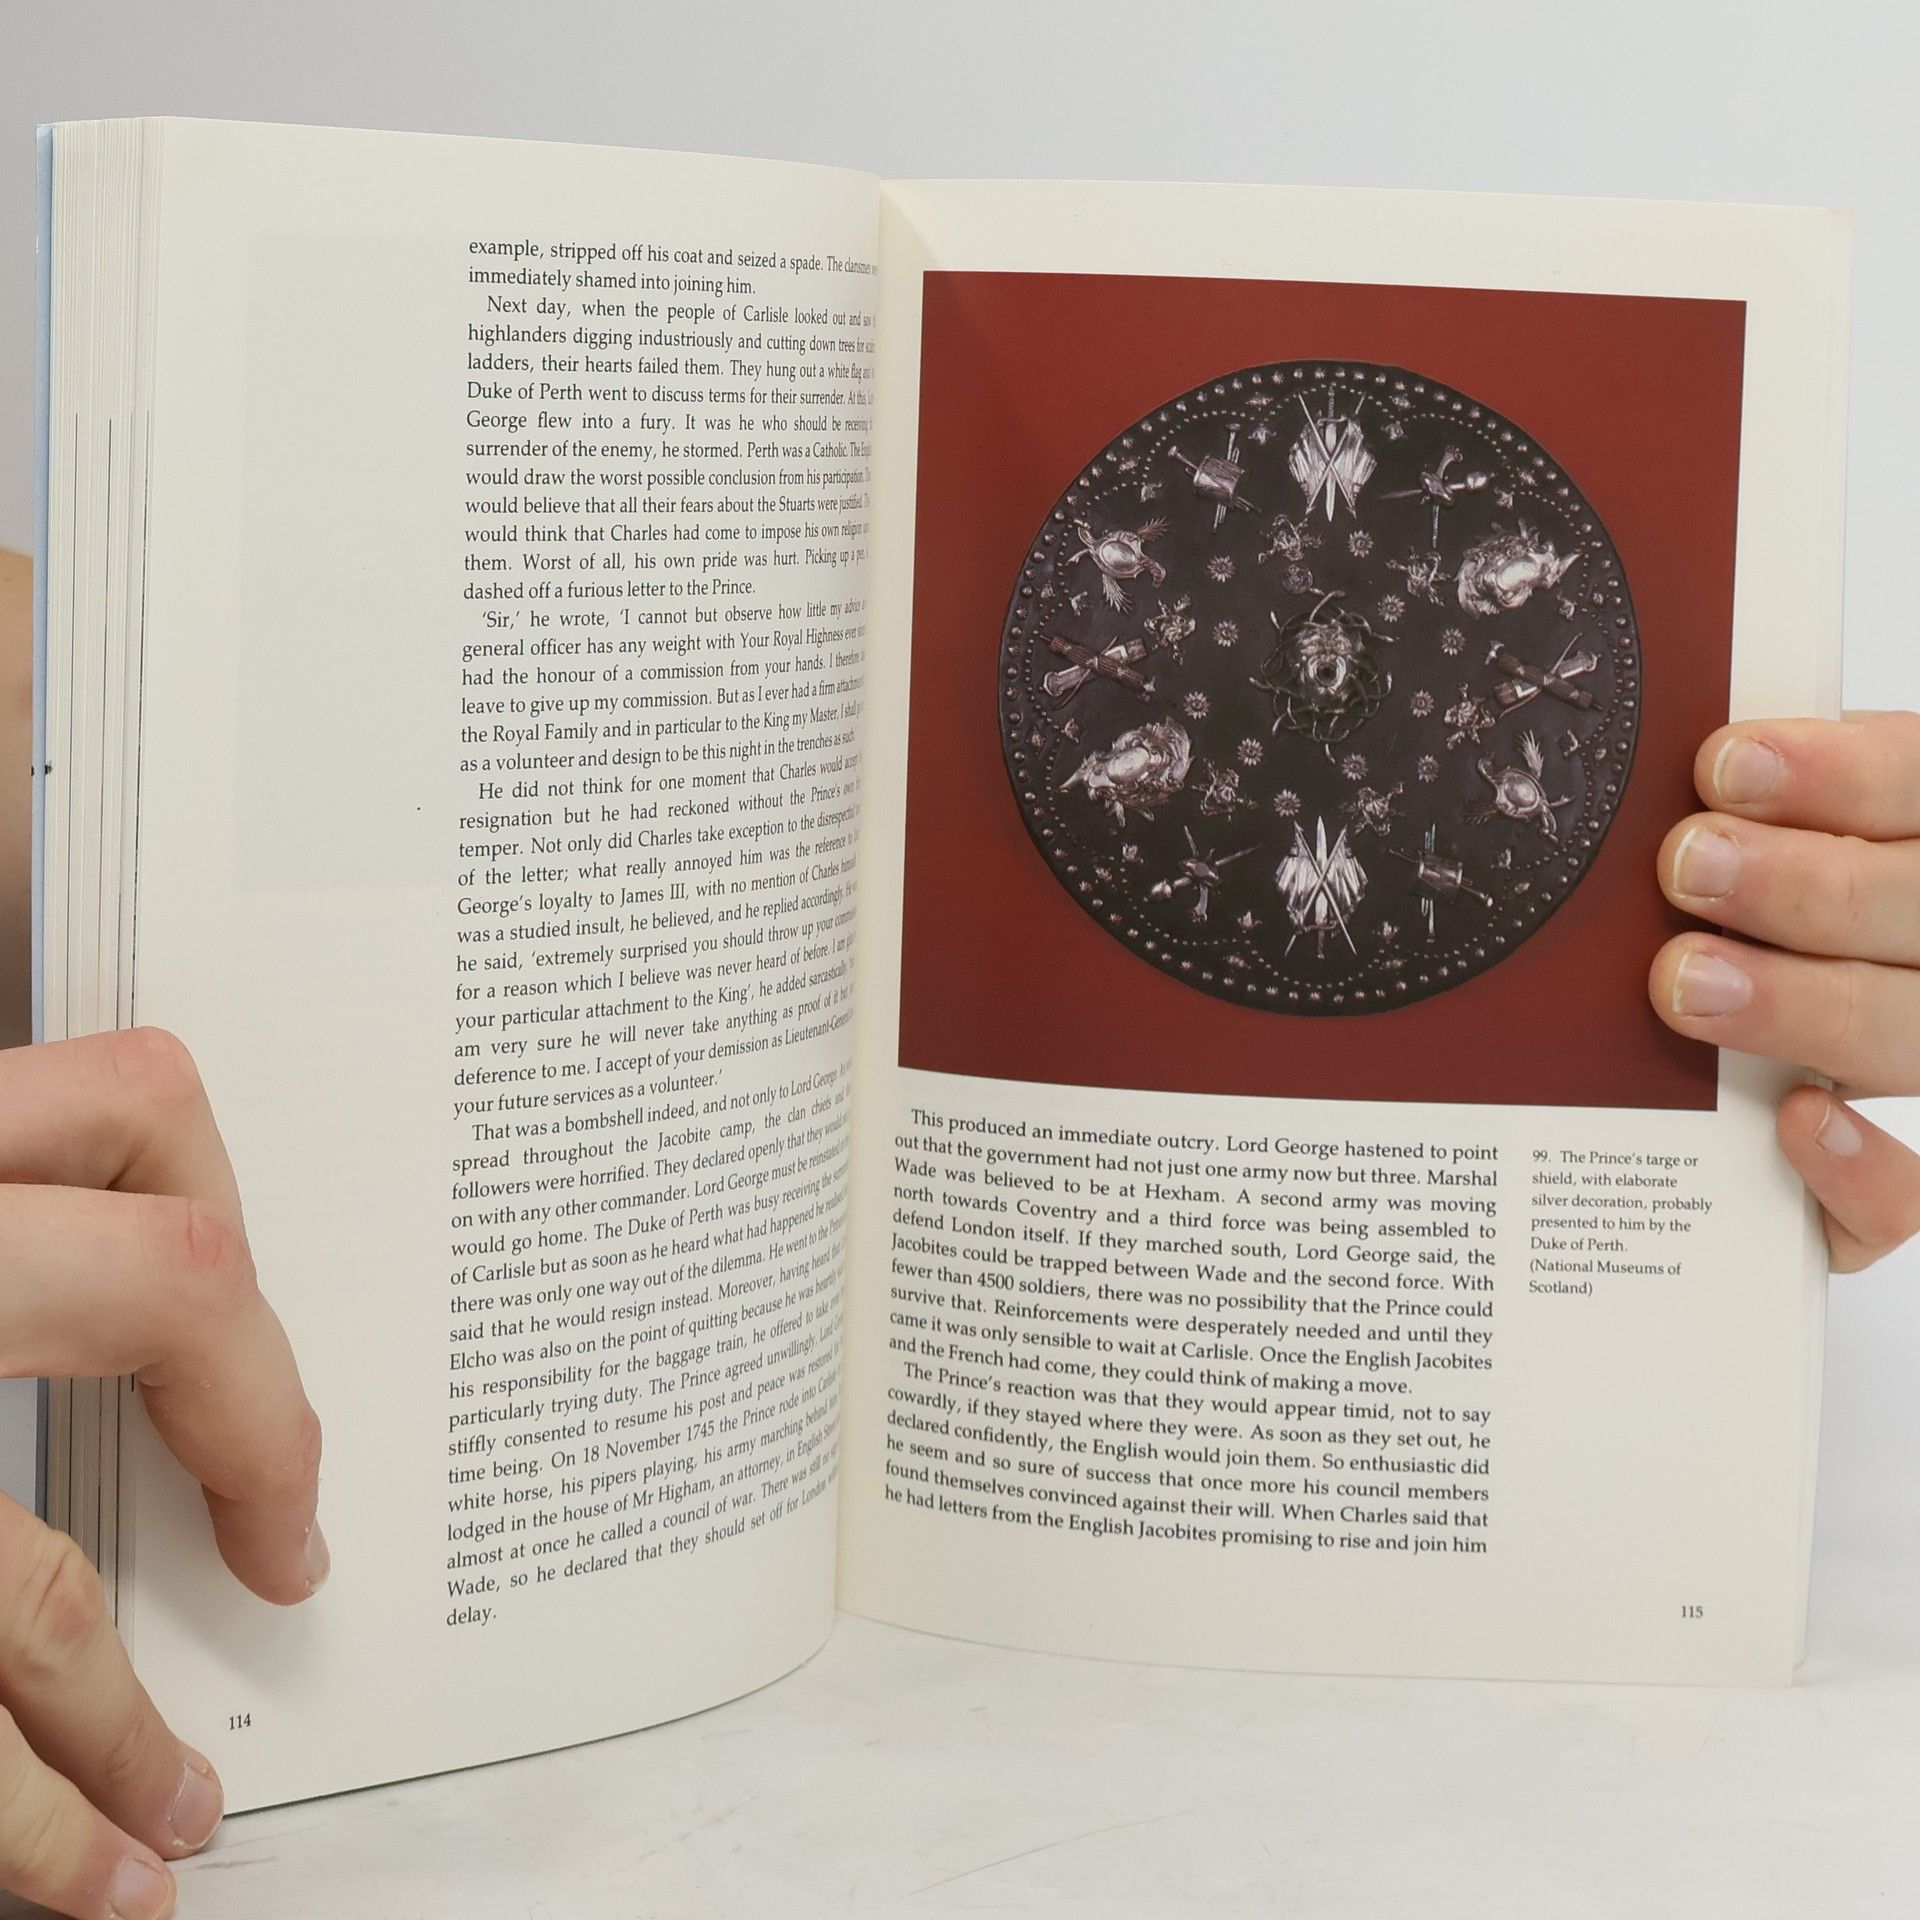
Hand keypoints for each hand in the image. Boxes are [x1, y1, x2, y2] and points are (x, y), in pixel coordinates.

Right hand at [0, 1029, 323, 1919]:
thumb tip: (137, 1276)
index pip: (134, 1099)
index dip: (223, 1205)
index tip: (253, 1324)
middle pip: (166, 1286)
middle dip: (261, 1427)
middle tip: (290, 1544)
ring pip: (23, 1589)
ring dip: (115, 1733)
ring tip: (176, 1833)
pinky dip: (27, 1819)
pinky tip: (86, 1884)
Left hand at [1651, 711, 1919, 1271]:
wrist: (1789, 1116)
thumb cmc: (1754, 948)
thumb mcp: (1762, 863)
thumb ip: (1746, 828)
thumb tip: (1672, 790)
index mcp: (1916, 844)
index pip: (1915, 784)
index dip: (1836, 772)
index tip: (1723, 767)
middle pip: (1914, 906)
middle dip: (1800, 884)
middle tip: (1687, 867)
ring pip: (1912, 1034)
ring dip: (1803, 1003)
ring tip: (1685, 982)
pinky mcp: (1907, 1178)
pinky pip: (1915, 1191)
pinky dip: (1870, 1164)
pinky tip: (1804, 1119)